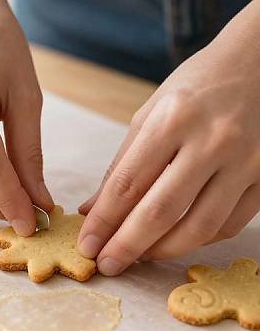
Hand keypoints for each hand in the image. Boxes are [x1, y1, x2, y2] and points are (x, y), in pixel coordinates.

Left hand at [77, 0, 259, 274]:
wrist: (259, 64)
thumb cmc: (194, 89)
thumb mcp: (149, 116)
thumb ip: (121, 167)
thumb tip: (91, 211)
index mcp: (173, 119)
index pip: (128, 184)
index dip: (103, 222)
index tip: (87, 246)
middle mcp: (213, 141)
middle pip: (162, 212)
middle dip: (127, 246)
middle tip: (107, 265)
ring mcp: (247, 161)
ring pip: (199, 227)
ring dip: (163, 251)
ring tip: (138, 258)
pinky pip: (228, 225)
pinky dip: (197, 240)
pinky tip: (175, 240)